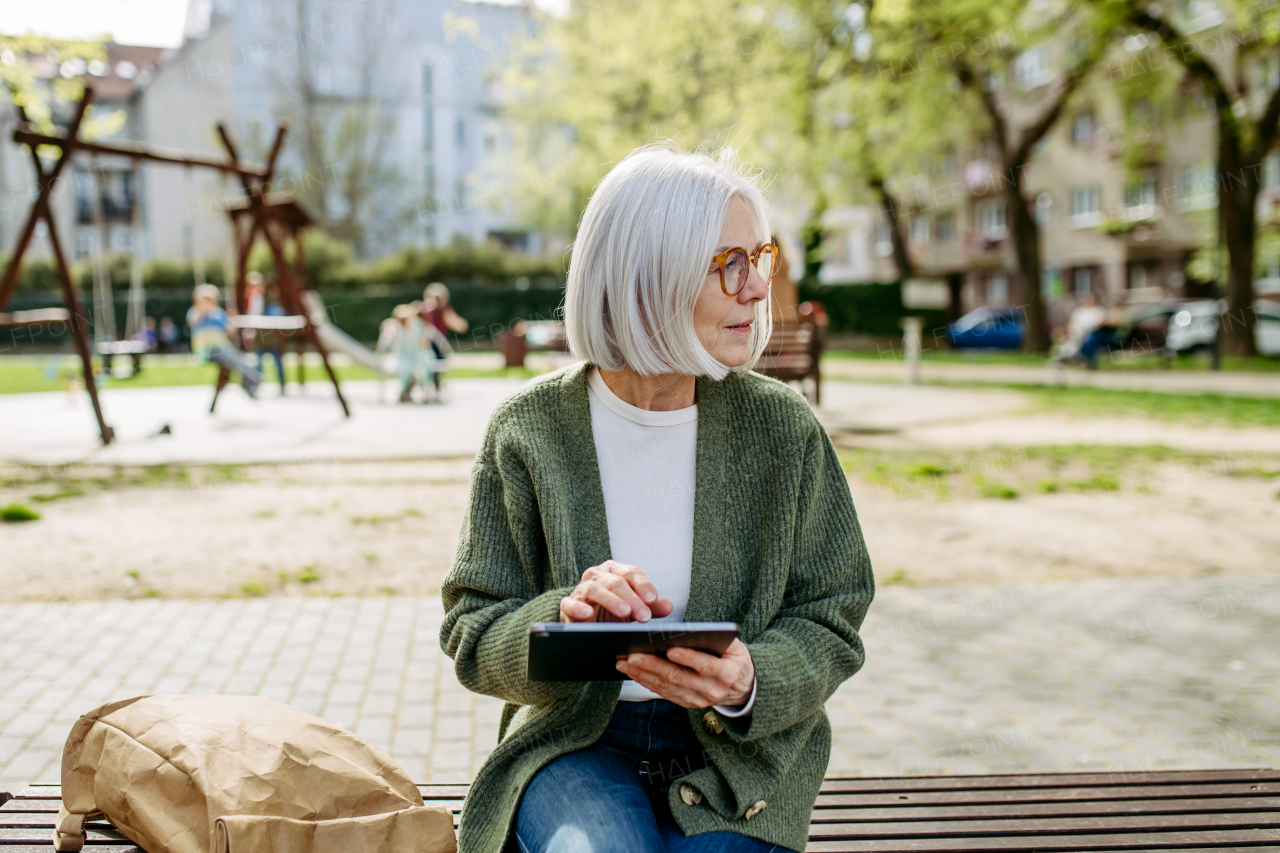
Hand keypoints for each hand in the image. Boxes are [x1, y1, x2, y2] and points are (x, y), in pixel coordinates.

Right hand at [560, 560, 674, 622]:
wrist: (587, 623)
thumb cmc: (612, 611)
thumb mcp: (634, 609)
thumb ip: (651, 607)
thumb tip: (669, 606)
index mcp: (615, 571)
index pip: (631, 573)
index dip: (643, 585)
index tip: (653, 600)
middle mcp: (598, 575)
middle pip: (616, 582)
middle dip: (632, 599)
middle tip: (645, 616)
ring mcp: (581, 588)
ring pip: (595, 589)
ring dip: (611, 601)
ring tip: (624, 613)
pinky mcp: (568, 604)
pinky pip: (570, 603)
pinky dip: (578, 607)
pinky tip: (588, 614)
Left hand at [616, 639, 753, 708]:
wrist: (741, 688)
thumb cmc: (734, 660)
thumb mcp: (735, 647)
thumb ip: (718, 639)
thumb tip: (691, 631)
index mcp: (726, 674)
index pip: (706, 666)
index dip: (688, 658)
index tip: (670, 650)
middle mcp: (710, 690)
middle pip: (679, 678)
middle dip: (653, 666)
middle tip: (633, 655)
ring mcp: (697, 699)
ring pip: (666, 687)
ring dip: (643, 675)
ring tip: (624, 662)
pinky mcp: (686, 703)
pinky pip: (663, 693)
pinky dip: (646, 682)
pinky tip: (632, 672)